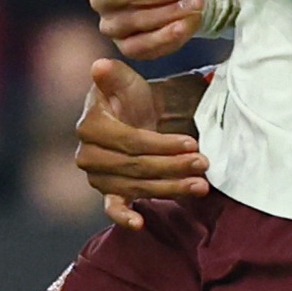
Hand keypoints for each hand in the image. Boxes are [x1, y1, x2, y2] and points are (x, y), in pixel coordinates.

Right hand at [75, 58, 208, 229]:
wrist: (136, 119)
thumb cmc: (132, 99)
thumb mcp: (125, 81)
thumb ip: (113, 75)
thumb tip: (100, 67)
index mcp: (90, 126)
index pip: (131, 141)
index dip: (161, 144)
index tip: (191, 142)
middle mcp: (88, 155)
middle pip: (137, 166)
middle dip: (173, 166)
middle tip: (203, 163)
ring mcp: (97, 177)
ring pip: (138, 185)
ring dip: (171, 187)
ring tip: (201, 185)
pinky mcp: (108, 193)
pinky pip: (112, 208)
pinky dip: (125, 217)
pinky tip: (140, 223)